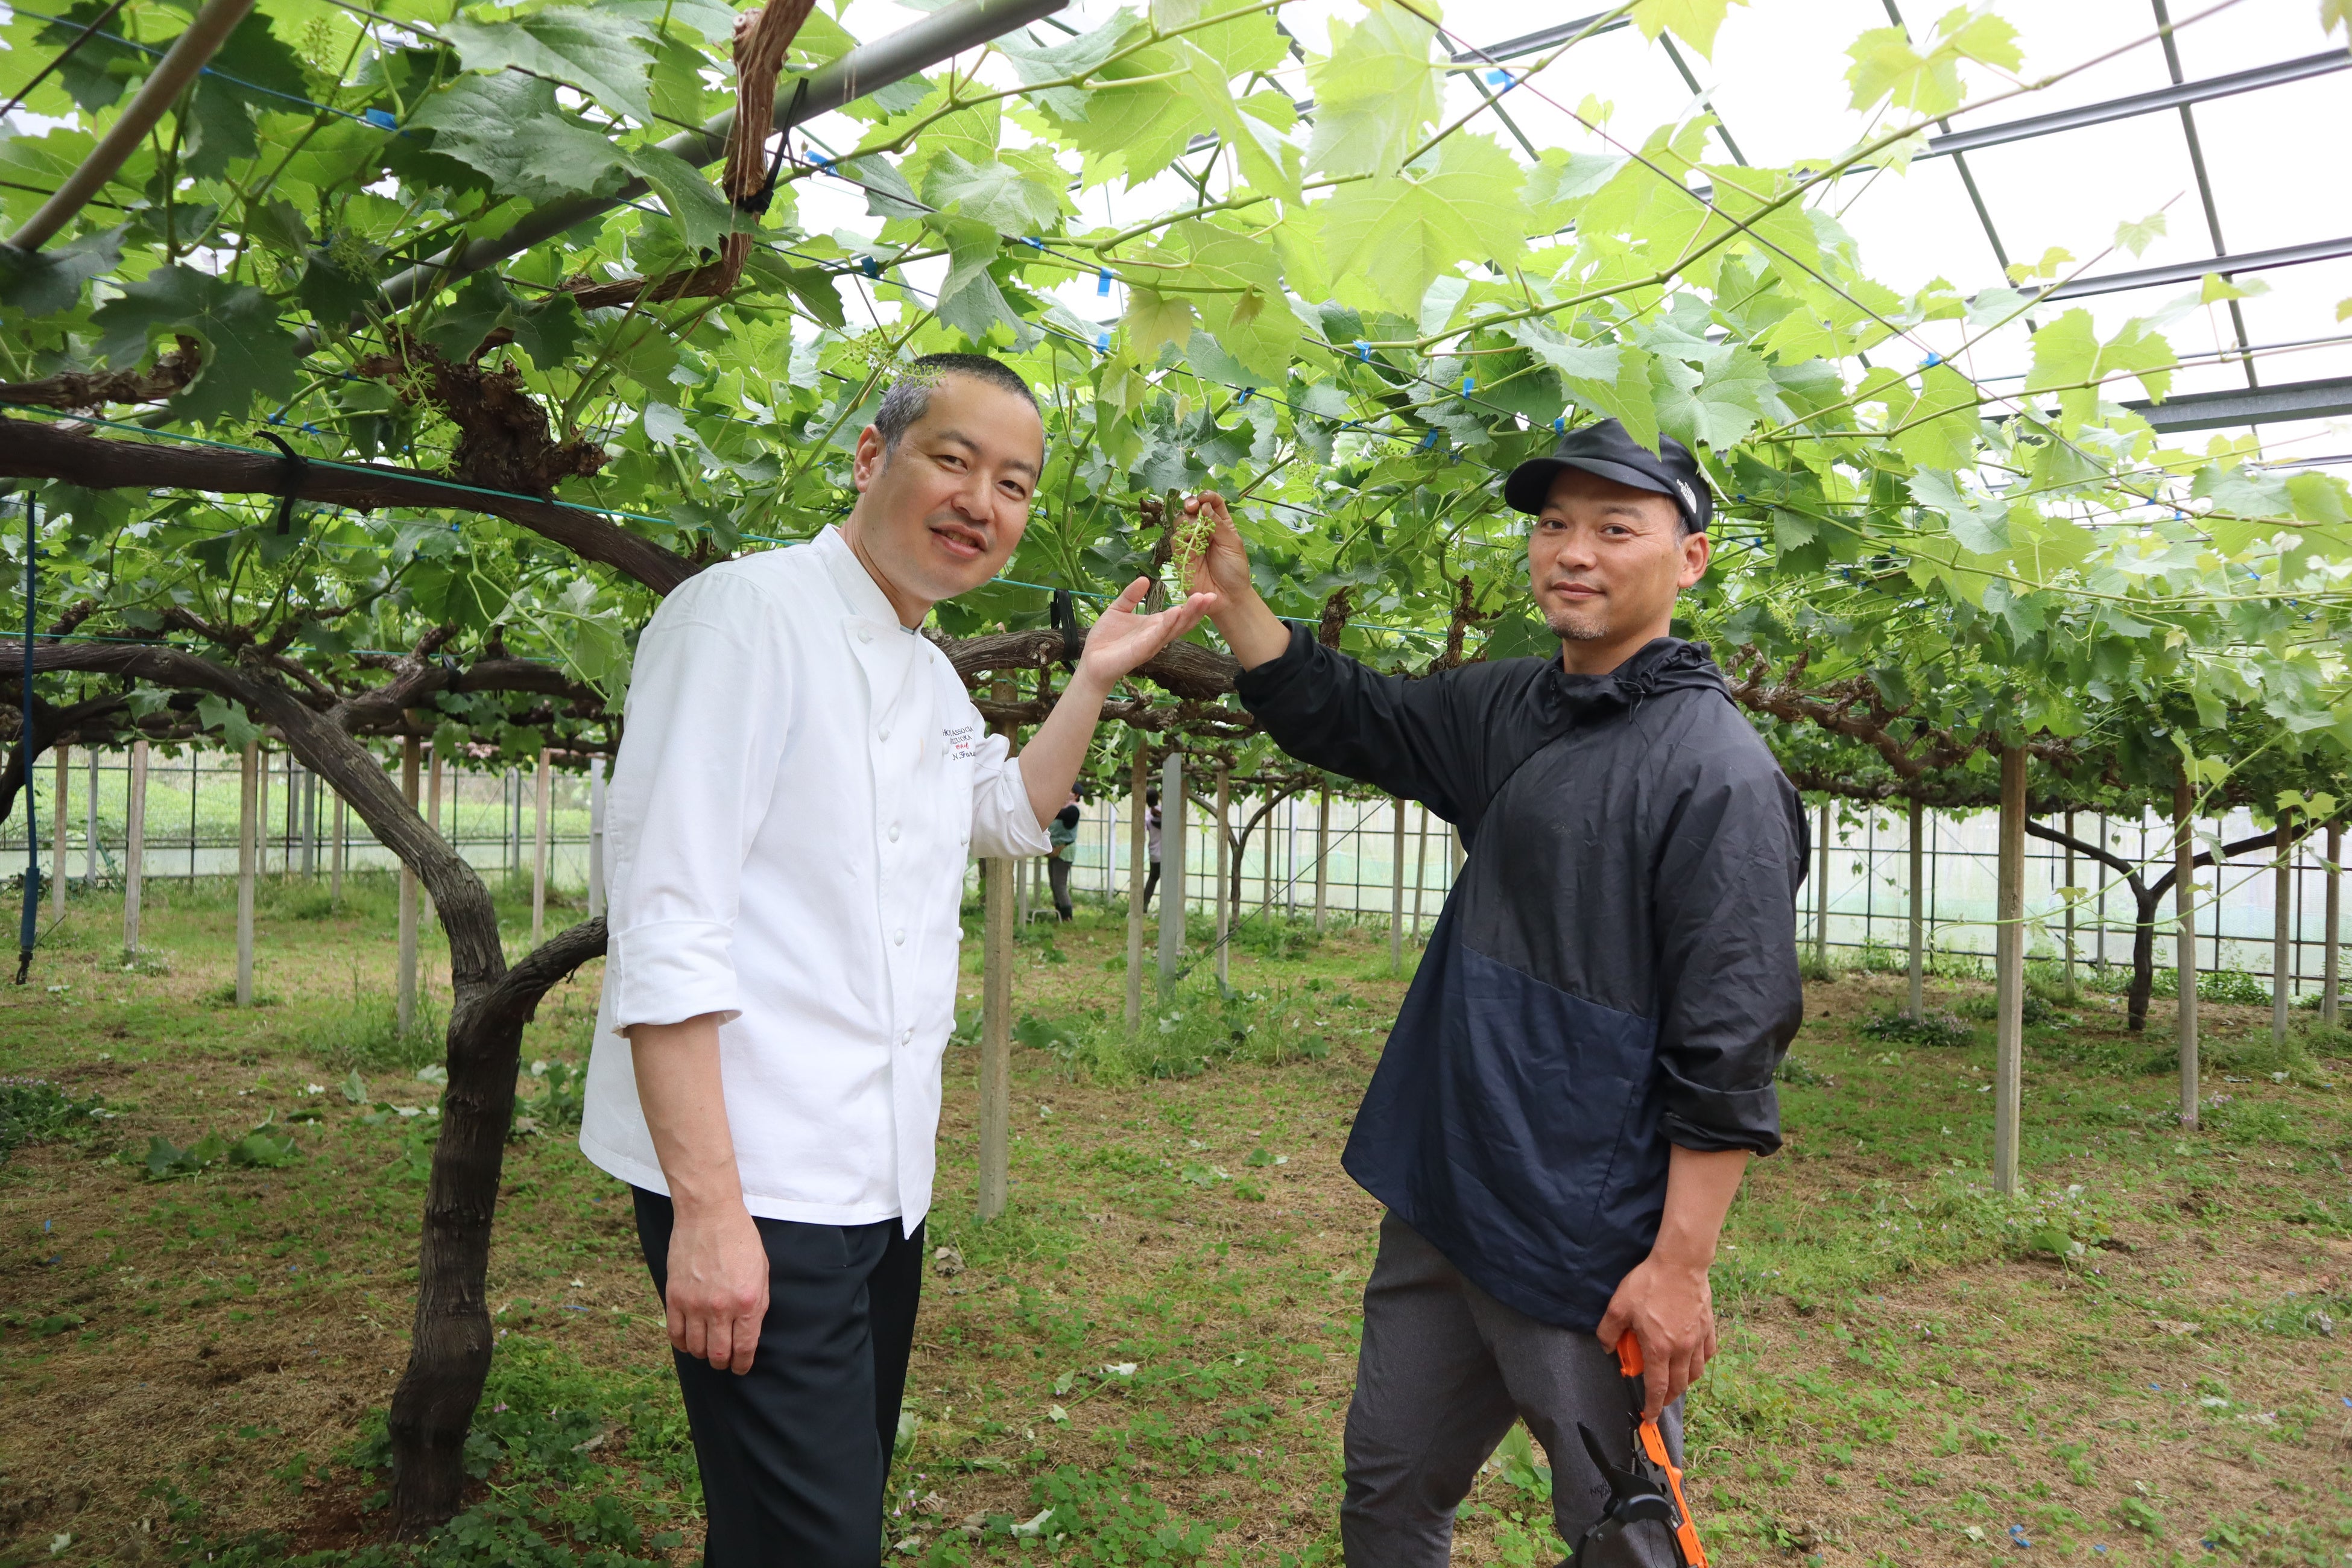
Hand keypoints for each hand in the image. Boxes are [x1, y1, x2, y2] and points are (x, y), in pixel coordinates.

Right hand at [664, 1203, 769, 1374]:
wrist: (709, 1214)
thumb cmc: (740, 1239)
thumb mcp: (762, 1272)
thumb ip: (758, 1304)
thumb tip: (749, 1332)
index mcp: (747, 1301)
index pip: (744, 1348)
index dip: (742, 1364)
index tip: (740, 1368)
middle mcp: (721, 1307)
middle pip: (718, 1353)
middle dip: (723, 1362)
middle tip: (724, 1360)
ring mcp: (695, 1304)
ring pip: (696, 1348)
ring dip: (703, 1353)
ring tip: (707, 1347)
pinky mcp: (674, 1297)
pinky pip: (674, 1333)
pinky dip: (681, 1343)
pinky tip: (688, 1340)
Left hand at [1074, 575, 1216, 689]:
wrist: (1091, 661)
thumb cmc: (1106, 638)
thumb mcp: (1118, 609)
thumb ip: (1131, 595)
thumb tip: (1145, 579)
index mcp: (1154, 625)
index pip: (1178, 614)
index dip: (1192, 605)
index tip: (1207, 592)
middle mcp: (1157, 635)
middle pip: (1183, 622)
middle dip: (1197, 609)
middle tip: (1212, 595)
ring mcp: (1151, 644)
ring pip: (1174, 629)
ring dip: (1188, 615)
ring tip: (1200, 600)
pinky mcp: (1140, 651)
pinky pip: (1156, 637)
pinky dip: (1166, 625)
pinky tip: (1175, 612)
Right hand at [1181, 492, 1253, 604]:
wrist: (1227, 597)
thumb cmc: (1234, 570)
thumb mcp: (1232, 544)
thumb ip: (1218, 524)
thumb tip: (1205, 506)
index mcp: (1220, 524)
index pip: (1211, 503)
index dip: (1206, 497)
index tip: (1204, 498)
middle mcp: (1204, 530)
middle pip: (1192, 509)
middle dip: (1191, 504)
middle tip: (1193, 507)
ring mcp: (1191, 542)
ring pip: (1181, 522)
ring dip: (1186, 521)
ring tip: (1196, 531)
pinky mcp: (1181, 555)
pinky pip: (1175, 540)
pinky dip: (1180, 537)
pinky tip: (1189, 543)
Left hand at [1594, 1253, 1716, 1419]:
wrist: (1680, 1263)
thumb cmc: (1649, 1283)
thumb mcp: (1618, 1306)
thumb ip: (1609, 1331)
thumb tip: (1606, 1347)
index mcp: (1658, 1348)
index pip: (1657, 1387)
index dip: (1653, 1406)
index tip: (1650, 1417)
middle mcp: (1681, 1349)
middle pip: (1679, 1385)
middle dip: (1668, 1398)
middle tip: (1659, 1400)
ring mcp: (1697, 1339)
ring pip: (1695, 1373)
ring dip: (1685, 1383)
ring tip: (1675, 1381)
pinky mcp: (1708, 1327)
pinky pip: (1708, 1353)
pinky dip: (1700, 1362)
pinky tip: (1694, 1360)